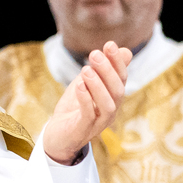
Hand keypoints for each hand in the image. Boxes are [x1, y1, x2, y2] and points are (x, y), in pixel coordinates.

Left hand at [44, 41, 130, 163]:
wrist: (56, 137)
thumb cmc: (73, 110)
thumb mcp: (86, 85)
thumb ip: (102, 70)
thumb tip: (126, 50)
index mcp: (112, 99)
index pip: (121, 79)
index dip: (117, 62)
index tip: (109, 44)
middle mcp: (110, 111)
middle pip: (118, 91)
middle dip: (108, 71)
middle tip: (94, 54)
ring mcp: (98, 123)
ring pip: (108, 105)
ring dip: (98, 85)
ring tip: (86, 69)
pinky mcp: (83, 130)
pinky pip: (89, 115)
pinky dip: (86, 99)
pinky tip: (79, 86)